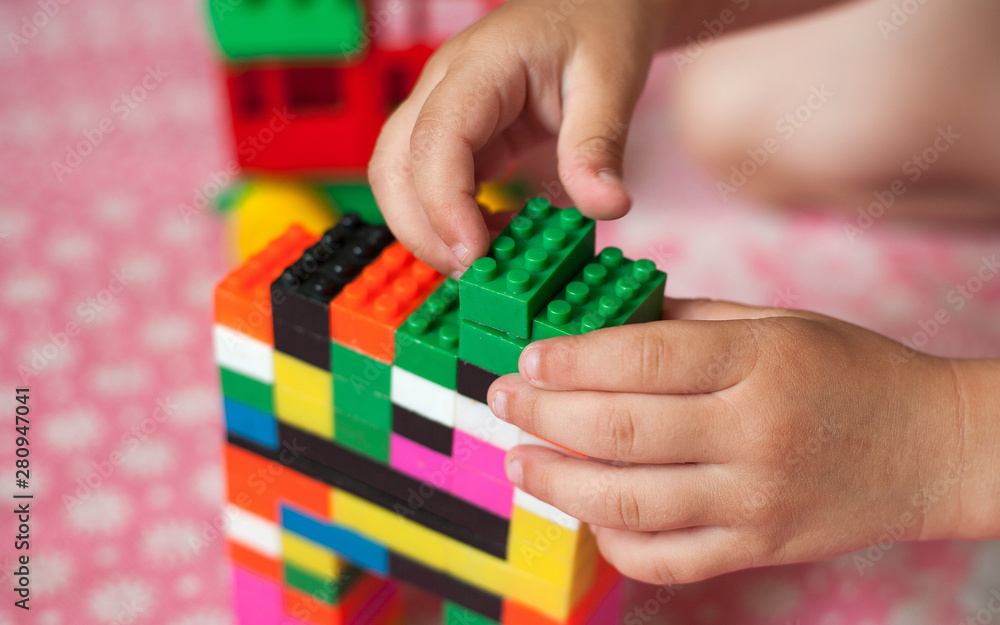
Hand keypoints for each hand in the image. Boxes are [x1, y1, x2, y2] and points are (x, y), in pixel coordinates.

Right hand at [369, 0, 669, 276]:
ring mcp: (441, 111)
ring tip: (485, 261)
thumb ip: (599, 145)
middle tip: (475, 275)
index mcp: (479, 67)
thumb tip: (605, 207)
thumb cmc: (599, 26)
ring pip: (398, 180)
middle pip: (393, 167)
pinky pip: (428, 184)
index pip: (435, 140)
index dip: (444, 205)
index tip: (475, 255)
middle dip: (422, 230)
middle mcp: (443, 87)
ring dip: (428, 229)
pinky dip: (449, 220)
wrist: (595, 4)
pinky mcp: (455, 135)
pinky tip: (494, 236)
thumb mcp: (611, 80)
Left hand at [488, 298, 995, 583]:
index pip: (639, 359)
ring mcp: (755, 500)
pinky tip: (585, 515)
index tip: (525, 359)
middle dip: (543, 416)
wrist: (932, 446)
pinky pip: (667, 559)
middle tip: (503, 402)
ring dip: (557, 484)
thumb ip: (686, 320)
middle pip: (619, 429)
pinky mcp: (760, 549)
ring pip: (629, 502)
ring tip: (519, 462)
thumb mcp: (775, 322)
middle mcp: (752, 433)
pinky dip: (613, 541)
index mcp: (757, 362)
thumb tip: (599, 324)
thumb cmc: (849, 371)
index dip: (568, 360)